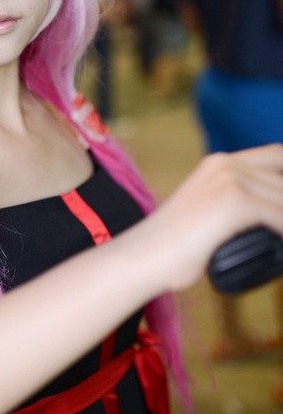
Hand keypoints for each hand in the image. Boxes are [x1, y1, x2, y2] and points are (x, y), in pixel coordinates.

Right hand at [144, 144, 282, 292]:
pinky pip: (280, 216)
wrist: (144, 257)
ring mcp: (229, 180)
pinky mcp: (233, 202)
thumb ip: (232, 203)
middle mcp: (226, 164)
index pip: (277, 156)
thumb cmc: (172, 246)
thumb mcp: (206, 210)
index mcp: (220, 163)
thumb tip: (270, 217)